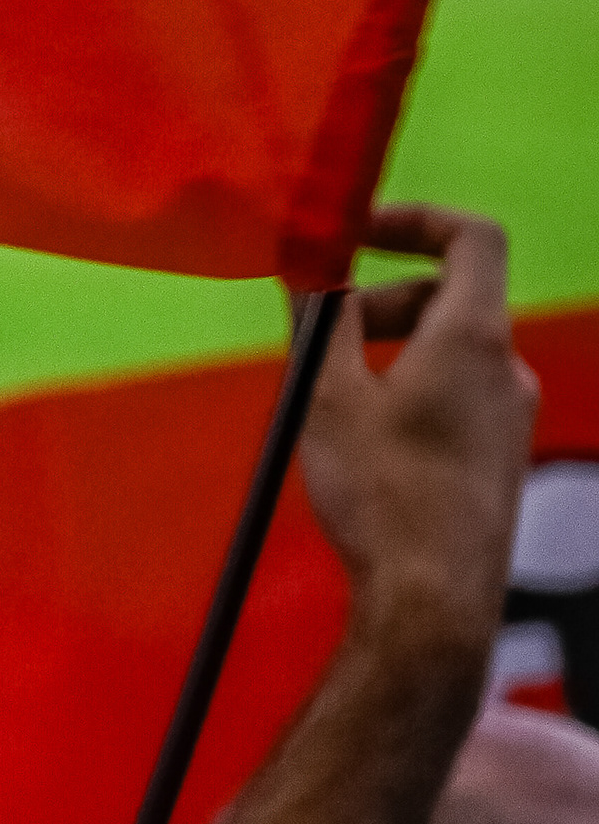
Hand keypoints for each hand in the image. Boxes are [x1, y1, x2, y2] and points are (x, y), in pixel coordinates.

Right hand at [299, 204, 529, 663]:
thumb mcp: (328, 395)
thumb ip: (322, 320)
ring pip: (448, 354)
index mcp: (473, 338)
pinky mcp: (500, 463)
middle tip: (318, 336)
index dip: (416, 219)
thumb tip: (313, 272)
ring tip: (330, 402)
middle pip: (448, 299)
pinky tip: (364, 447)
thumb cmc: (383, 496)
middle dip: (378, 302)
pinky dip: (408, 395)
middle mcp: (507, 371)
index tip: (359, 233)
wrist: (435, 603)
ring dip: (388, 354)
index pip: (473, 237)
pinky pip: (455, 401)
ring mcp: (511, 421)